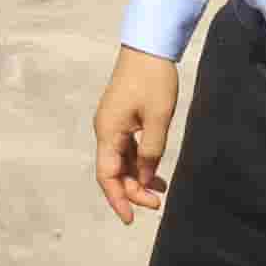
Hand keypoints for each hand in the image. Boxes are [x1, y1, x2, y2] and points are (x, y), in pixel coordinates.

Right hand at [92, 46, 178, 225]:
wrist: (148, 45)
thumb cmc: (153, 79)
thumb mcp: (158, 118)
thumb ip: (151, 151)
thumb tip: (144, 179)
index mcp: (108, 131)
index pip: (107, 175)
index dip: (117, 200)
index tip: (130, 220)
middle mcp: (105, 129)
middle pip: (113, 171)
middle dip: (131, 191)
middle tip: (157, 204)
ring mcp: (112, 123)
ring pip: (120, 160)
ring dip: (137, 178)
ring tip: (161, 191)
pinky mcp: (122, 117)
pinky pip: (127, 148)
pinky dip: (140, 162)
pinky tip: (156, 171)